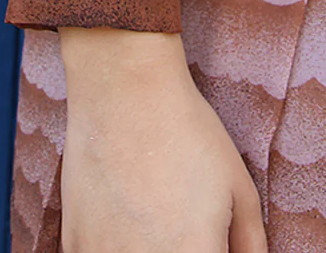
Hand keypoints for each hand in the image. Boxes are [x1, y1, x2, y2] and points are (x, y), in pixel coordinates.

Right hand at [58, 27, 266, 252]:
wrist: (124, 90)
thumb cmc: (187, 132)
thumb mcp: (239, 186)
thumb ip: (250, 242)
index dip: (211, 252)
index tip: (208, 239)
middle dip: (181, 248)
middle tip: (178, 219)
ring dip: (146, 248)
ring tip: (151, 215)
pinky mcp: (75, 245)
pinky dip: (113, 245)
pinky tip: (123, 216)